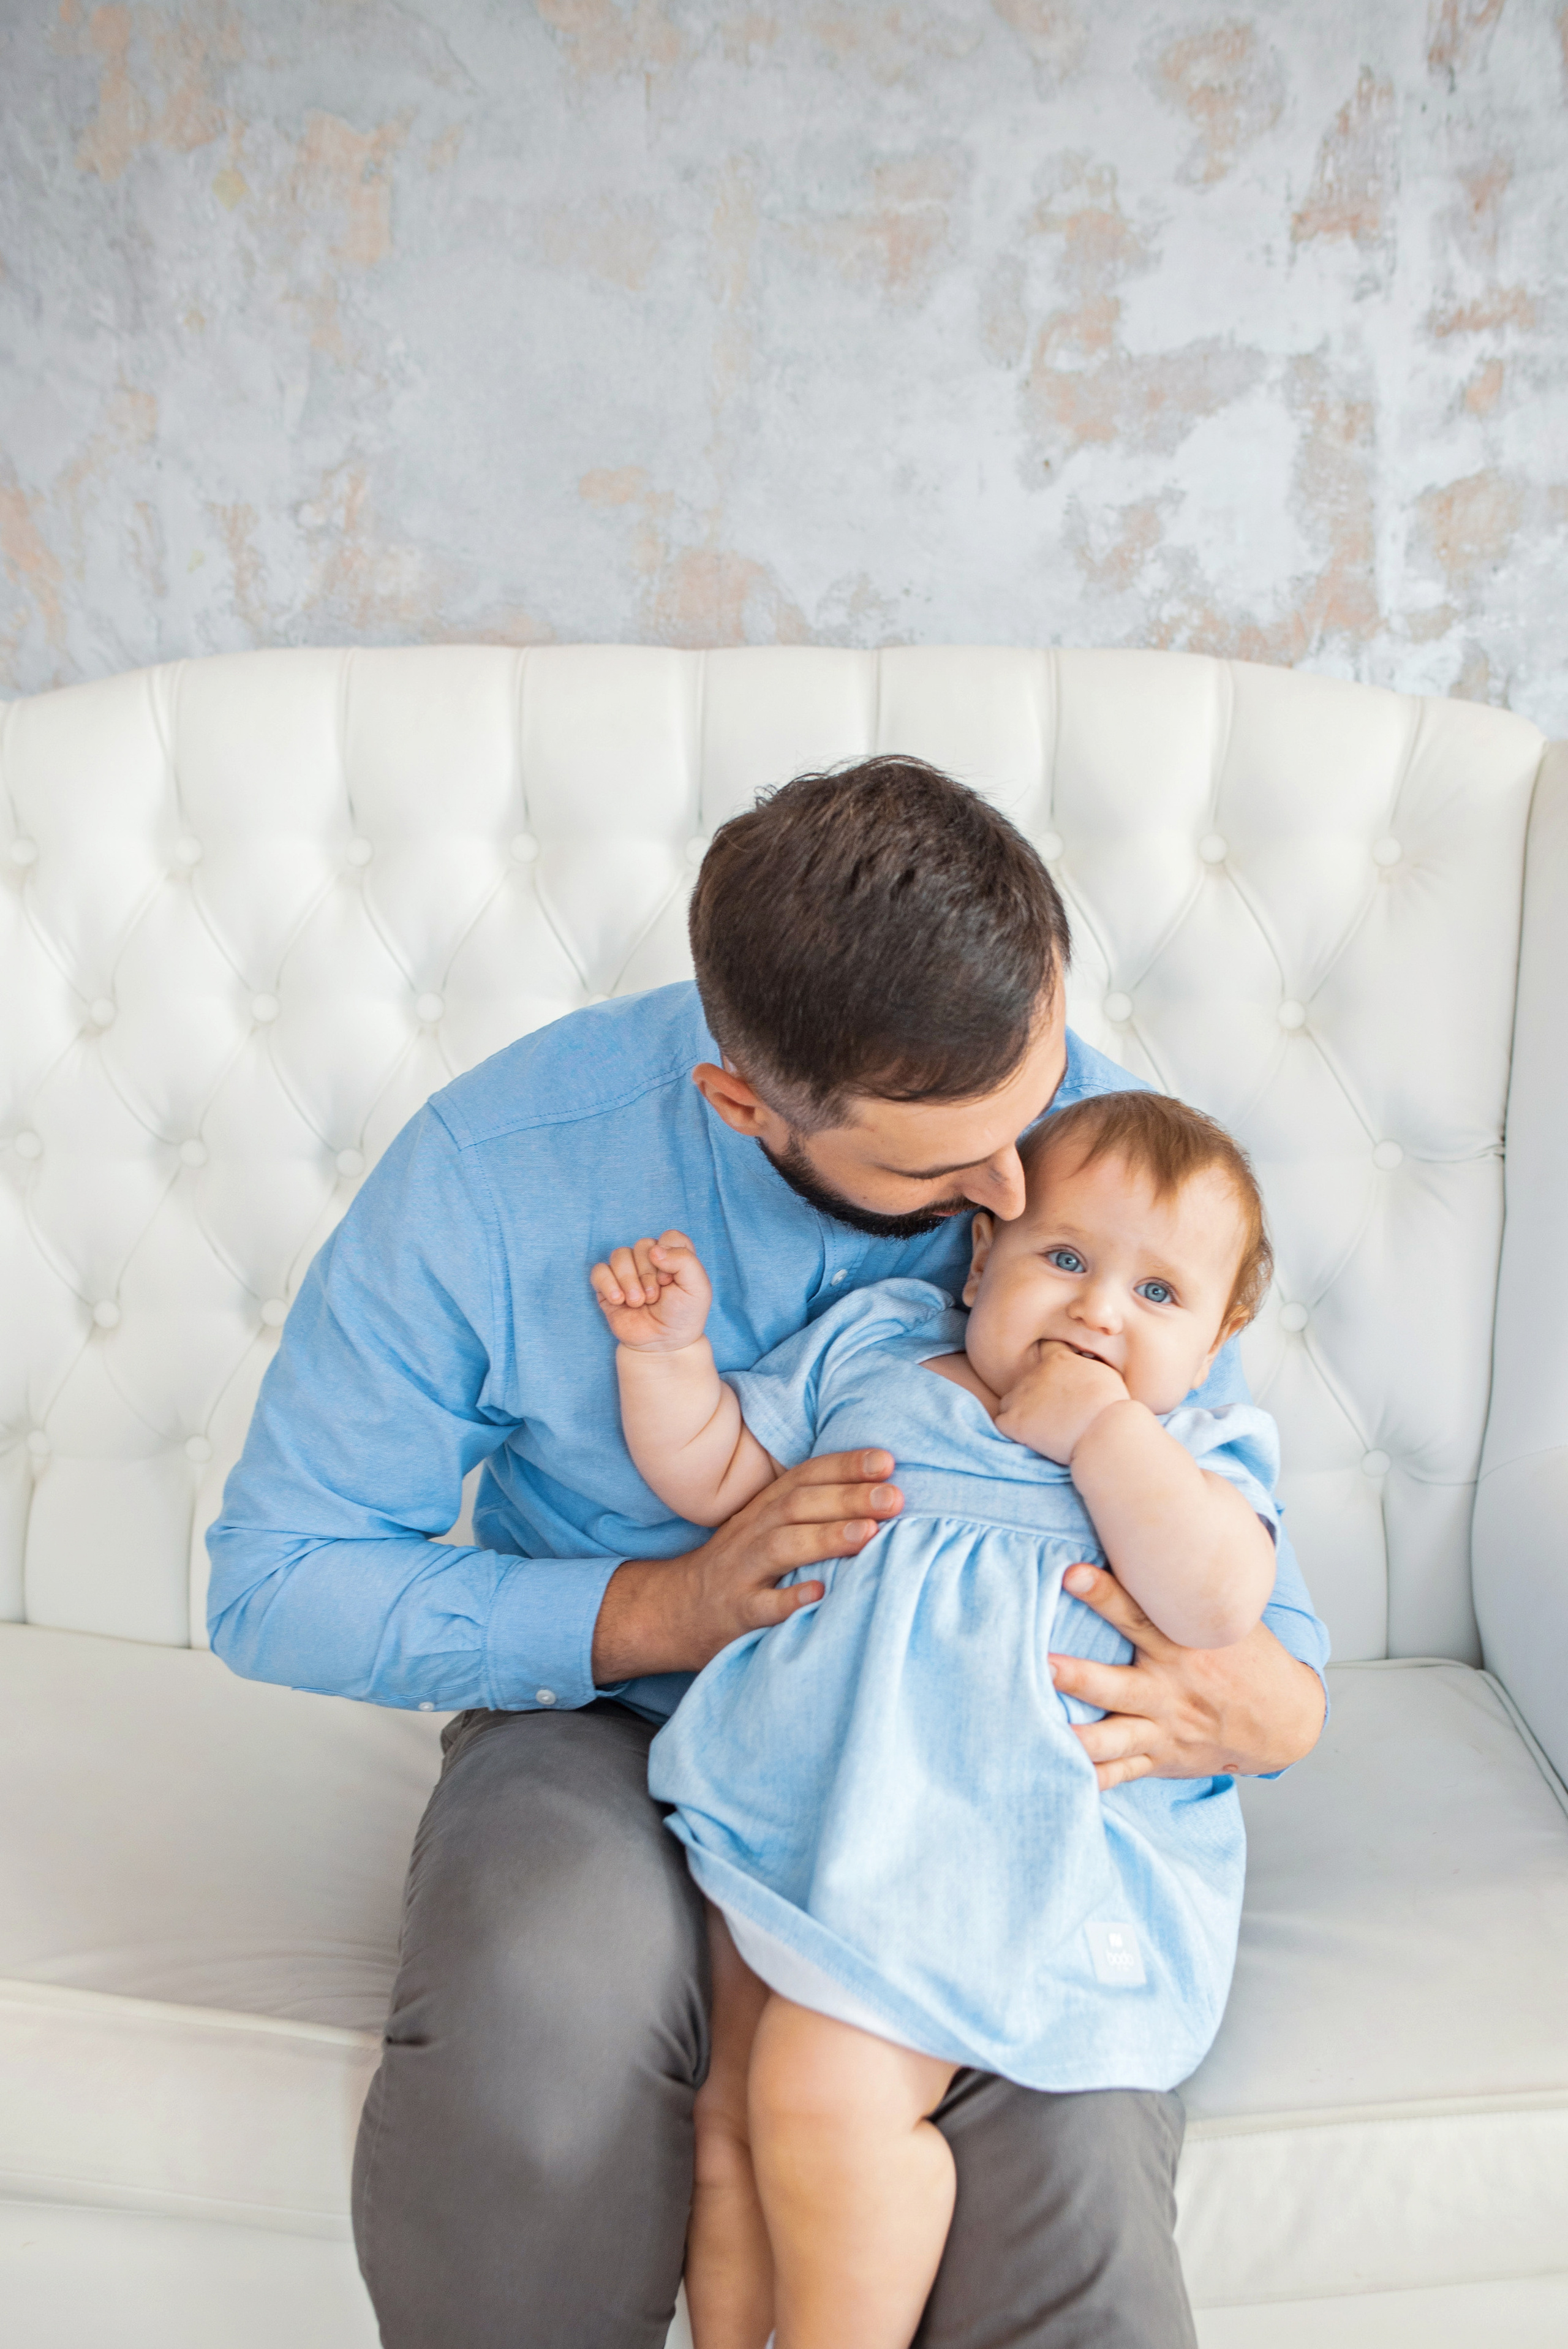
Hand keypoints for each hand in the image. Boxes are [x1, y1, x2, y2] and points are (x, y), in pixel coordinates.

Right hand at [590, 1229, 710, 1351]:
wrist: (662, 1344)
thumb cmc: (682, 1315)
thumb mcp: (697, 1288)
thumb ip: (684, 1260)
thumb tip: (654, 1250)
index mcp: (674, 1255)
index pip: (669, 1237)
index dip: (670, 1257)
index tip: (671, 1280)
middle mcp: (650, 1260)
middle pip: (642, 1245)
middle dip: (648, 1274)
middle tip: (655, 1297)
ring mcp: (628, 1272)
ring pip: (619, 1255)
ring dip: (629, 1280)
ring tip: (638, 1302)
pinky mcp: (609, 1286)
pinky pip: (599, 1271)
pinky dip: (608, 1284)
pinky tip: (619, 1301)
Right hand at [591, 1450, 903, 1681]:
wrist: (674, 1610)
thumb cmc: (740, 1564)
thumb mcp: (766, 1526)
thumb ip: (809, 1508)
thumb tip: (879, 1489)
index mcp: (765, 1508)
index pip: (806, 1477)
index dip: (845, 1465)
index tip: (887, 1461)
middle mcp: (753, 1532)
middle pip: (800, 1505)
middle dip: (849, 1498)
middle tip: (894, 1498)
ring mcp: (742, 1571)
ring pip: (782, 1547)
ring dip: (826, 1537)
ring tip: (868, 1534)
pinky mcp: (735, 1613)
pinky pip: (761, 1606)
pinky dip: (789, 1599)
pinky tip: (819, 1594)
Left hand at [996, 1341, 1129, 1463]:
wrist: (1106, 1433)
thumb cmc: (1114, 1407)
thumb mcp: (1106, 1375)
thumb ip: (1088, 1366)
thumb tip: (1085, 1362)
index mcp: (1058, 1359)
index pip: (1044, 1352)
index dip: (1050, 1369)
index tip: (1058, 1384)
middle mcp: (1035, 1373)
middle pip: (1027, 1381)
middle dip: (1036, 1395)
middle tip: (1054, 1414)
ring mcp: (1021, 1396)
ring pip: (1010, 1400)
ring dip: (1021, 1412)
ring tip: (1042, 1428)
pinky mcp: (1013, 1421)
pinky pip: (1002, 1422)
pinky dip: (1013, 1431)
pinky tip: (1031, 1439)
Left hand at [1048, 1563, 1326, 1788]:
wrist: (1286, 1722)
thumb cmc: (1249, 1662)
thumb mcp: (1225, 1620)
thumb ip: (1183, 1590)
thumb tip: (1151, 1531)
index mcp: (1183, 1649)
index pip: (1138, 1614)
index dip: (1104, 1592)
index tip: (1071, 1574)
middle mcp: (1170, 1691)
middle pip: (1116, 1684)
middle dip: (1079, 1677)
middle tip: (1044, 1665)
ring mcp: (1164, 1728)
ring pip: (1115, 1737)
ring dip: (1081, 1737)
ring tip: (1047, 1733)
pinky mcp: (1162, 1757)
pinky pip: (1124, 1773)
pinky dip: (1094, 1779)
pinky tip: (1064, 1780)